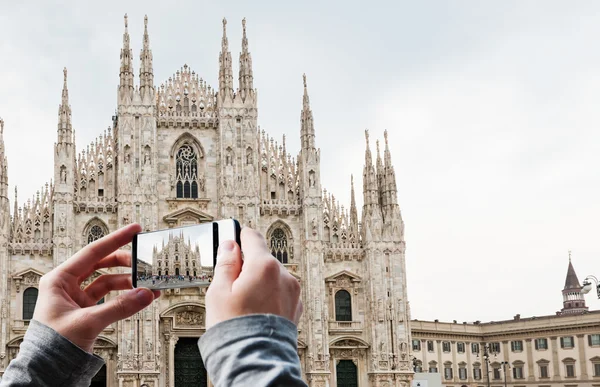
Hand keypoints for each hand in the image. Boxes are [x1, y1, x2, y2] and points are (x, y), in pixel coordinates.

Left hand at [33, 223, 159, 352]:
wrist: (47, 371)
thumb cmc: (52, 346)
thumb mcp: (87, 322)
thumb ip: (119, 307)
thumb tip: (145, 294)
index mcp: (59, 279)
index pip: (92, 252)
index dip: (115, 239)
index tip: (134, 230)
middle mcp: (68, 286)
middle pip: (102, 264)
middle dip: (125, 263)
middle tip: (144, 261)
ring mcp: (78, 298)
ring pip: (109, 281)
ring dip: (129, 282)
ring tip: (148, 285)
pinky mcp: (87, 311)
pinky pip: (111, 298)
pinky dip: (126, 297)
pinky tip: (140, 297)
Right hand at [205, 227, 301, 328]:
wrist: (255, 361)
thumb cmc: (234, 330)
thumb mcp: (218, 292)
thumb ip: (225, 264)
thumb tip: (229, 246)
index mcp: (264, 266)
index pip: (252, 236)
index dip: (238, 237)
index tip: (230, 240)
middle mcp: (284, 276)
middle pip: (262, 258)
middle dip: (246, 266)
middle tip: (230, 284)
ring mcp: (292, 292)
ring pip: (271, 276)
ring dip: (258, 282)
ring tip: (242, 304)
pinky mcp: (295, 307)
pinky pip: (279, 292)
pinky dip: (268, 296)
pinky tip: (254, 311)